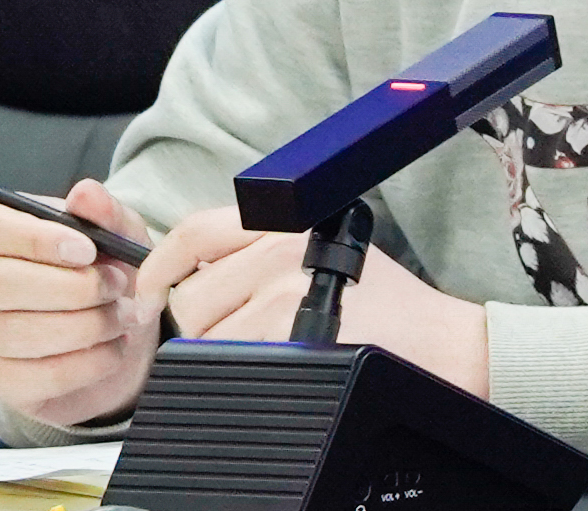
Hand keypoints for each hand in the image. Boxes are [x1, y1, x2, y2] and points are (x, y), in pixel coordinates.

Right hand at [0, 178, 158, 427]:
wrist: (115, 330)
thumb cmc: (104, 267)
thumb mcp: (116, 232)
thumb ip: (104, 212)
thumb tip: (85, 193)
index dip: (35, 238)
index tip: (87, 249)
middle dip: (71, 287)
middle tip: (117, 284)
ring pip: (20, 333)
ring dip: (86, 325)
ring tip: (122, 315)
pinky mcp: (1, 379)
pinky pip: (40, 376)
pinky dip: (89, 362)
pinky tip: (114, 347)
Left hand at [134, 206, 490, 397]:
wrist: (440, 341)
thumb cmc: (388, 304)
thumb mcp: (326, 252)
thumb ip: (263, 251)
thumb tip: (197, 270)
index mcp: (287, 222)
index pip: (194, 231)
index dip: (158, 263)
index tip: (147, 288)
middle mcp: (279, 245)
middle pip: (191, 292)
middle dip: (199, 322)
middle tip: (238, 332)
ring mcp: (281, 286)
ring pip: (203, 329)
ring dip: (221, 346)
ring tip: (271, 345)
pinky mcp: (286, 325)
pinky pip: (229, 354)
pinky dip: (242, 365)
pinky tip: (282, 360)